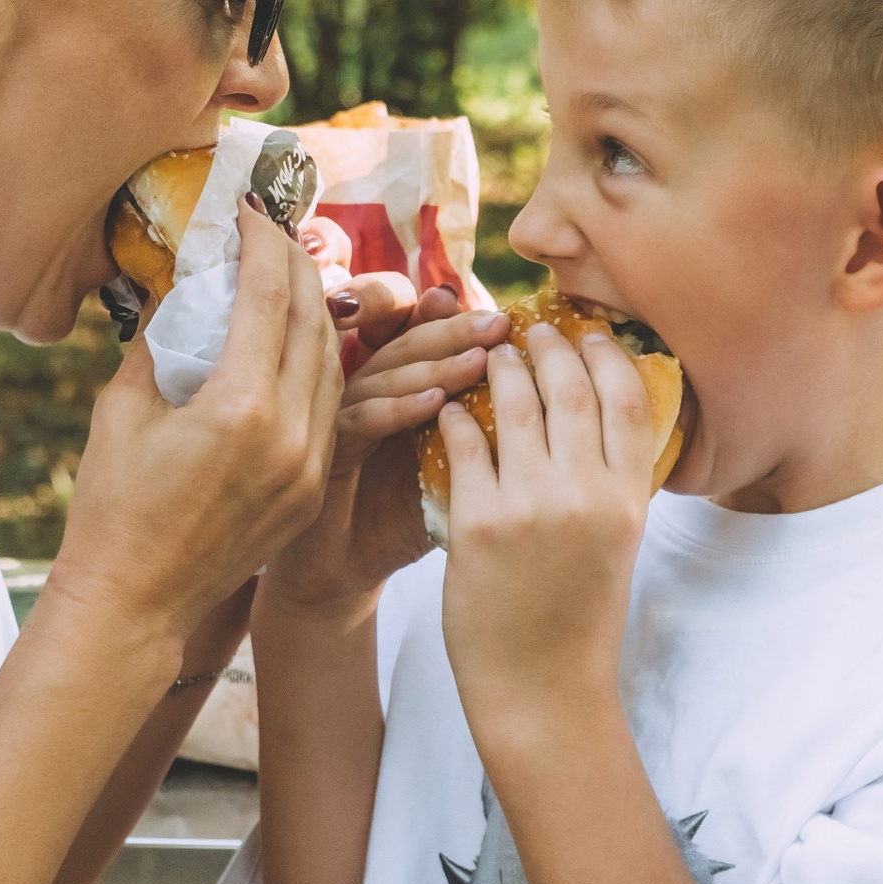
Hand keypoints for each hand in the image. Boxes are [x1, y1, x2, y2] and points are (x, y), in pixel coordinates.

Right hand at [45, 205, 341, 654]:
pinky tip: (295, 341)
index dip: (263, 242)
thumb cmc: (113, 507)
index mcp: (239, 406)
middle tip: (274, 233)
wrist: (136, 603)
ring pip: (331, 362)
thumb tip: (186, 286)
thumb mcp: (123, 409)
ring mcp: (308, 464)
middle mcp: (289, 432)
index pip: (268, 296)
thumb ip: (162, 342)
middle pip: (312, 320)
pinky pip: (331, 406)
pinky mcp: (312, 487)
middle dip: (296, 266)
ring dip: (314, 311)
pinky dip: (317, 363)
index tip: (250, 210)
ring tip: (287, 277)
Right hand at [264, 288, 506, 616]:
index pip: (425, 335)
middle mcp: (368, 389)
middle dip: (455, 330)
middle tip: (501, 325)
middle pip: (409, 343)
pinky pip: (359, 419)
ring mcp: (342, 414)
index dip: (455, 317)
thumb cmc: (403, 520)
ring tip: (479, 360)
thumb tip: (557, 406)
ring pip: (385, 374)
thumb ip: (486, 435)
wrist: (345, 571)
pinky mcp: (324, 449)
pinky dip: (397, 408)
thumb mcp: (454, 473)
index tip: (504, 312)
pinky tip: (434, 404)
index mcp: (400, 386)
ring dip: (433, 365)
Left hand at [438, 318, 655, 748]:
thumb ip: (614, 481)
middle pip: (572, 388)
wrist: (540, 690)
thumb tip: (607, 415)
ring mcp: (532, 507)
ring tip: (489, 355)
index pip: (630, 398)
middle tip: (531, 330)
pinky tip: (447, 405)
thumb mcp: (618, 545)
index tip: (589, 332)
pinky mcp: (478, 524)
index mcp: (629, 500)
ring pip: (515, 405)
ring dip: (501, 369)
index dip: (608, 354)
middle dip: (550, 346)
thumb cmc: (578, 619)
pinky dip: (455, 415)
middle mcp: (587, 496)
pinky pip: (463, 445)